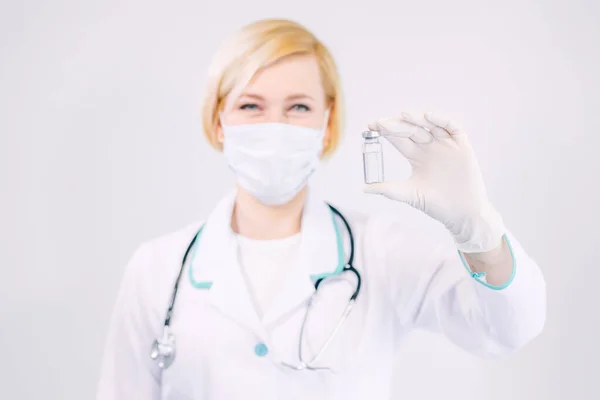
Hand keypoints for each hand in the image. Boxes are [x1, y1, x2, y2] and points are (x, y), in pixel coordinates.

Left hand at [364, 112, 505, 252]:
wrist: (461, 214)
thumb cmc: (436, 204)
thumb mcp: (409, 195)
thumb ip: (389, 189)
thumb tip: (364, 189)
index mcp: (416, 156)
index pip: (399, 138)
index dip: (386, 131)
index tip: (371, 126)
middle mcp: (430, 147)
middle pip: (411, 129)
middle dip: (396, 125)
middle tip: (381, 124)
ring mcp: (446, 145)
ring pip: (430, 125)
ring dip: (417, 118)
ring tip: (403, 115)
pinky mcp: (462, 146)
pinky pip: (453, 128)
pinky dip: (442, 120)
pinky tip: (429, 117)